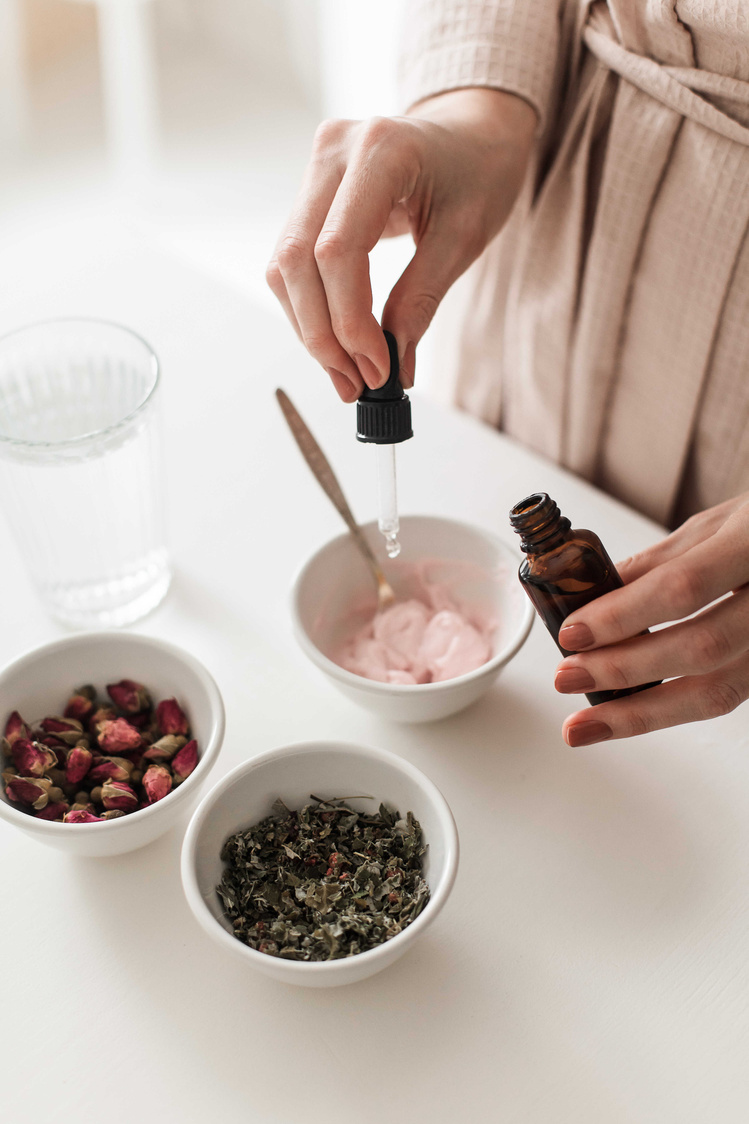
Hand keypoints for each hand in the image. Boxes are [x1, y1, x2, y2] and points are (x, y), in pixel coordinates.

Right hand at [266, 89, 536, 401]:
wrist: (473, 131)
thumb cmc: (479, 172)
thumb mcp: (464, 239)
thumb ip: (421, 300)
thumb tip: (395, 368)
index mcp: (381, 150)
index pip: (338, 251)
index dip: (349, 321)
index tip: (376, 369)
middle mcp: (335, 150)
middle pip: (298, 260)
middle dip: (322, 334)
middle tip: (354, 384)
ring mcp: (316, 166)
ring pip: (286, 265)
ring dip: (310, 328)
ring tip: (346, 373)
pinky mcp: (310, 189)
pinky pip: (294, 259)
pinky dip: (312, 307)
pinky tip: (338, 342)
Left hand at [554, 494, 748, 744]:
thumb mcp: (718, 525)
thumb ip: (659, 563)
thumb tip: (592, 595)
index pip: (683, 587)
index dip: (623, 615)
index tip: (572, 633)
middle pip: (701, 648)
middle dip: (624, 669)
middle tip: (567, 678)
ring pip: (720, 692)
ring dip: (643, 713)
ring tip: (588, 723)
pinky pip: (728, 697)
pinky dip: (674, 708)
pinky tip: (633, 713)